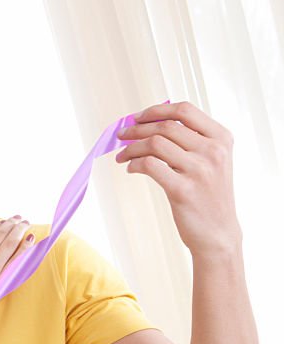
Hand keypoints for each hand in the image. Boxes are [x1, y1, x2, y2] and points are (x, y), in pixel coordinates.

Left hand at [115, 101, 240, 255]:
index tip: (137, 117)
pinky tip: (130, 169)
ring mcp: (199, 170)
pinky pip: (149, 166)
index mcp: (221, 138)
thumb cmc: (209, 196)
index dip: (156, 110)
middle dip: (137, 129)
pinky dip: (134, 164)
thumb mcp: (212, 161)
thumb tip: (152, 123)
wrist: (218, 233)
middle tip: (121, 135)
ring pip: (154, 144)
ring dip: (131, 148)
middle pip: (165, 126)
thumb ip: (191, 140)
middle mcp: (213, 151)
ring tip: (122, 156)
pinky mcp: (182, 190)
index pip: (185, 110)